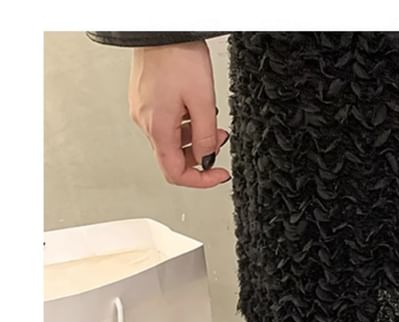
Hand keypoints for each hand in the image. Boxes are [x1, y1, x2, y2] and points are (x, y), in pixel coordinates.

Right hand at [128, 41, 229, 187]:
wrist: (162, 30)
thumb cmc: (179, 57)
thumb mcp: (203, 102)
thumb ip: (206, 137)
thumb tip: (207, 159)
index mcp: (158, 127)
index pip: (174, 172)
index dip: (200, 180)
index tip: (218, 174)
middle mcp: (146, 122)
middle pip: (175, 157)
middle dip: (202, 154)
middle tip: (220, 138)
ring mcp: (144, 111)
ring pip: (173, 140)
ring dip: (196, 137)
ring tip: (212, 120)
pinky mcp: (146, 100)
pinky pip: (167, 123)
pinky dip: (186, 124)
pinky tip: (197, 109)